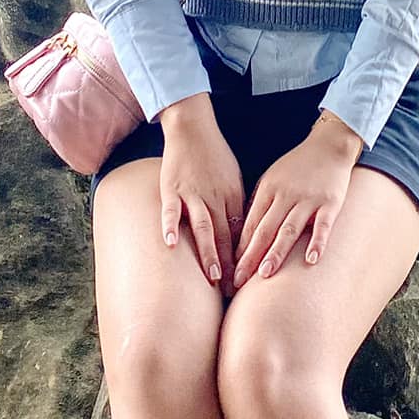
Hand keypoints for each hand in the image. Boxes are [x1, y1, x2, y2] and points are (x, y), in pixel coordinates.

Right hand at [159, 105, 246, 289]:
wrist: (193, 127)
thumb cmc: (215, 154)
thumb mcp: (234, 178)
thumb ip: (236, 205)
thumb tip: (241, 234)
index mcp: (233, 195)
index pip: (241, 233)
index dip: (244, 258)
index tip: (248, 281)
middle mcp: (215, 197)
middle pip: (225, 236)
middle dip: (230, 265)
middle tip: (233, 291)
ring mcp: (193, 193)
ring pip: (203, 227)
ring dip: (209, 253)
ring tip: (213, 277)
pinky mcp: (171, 188)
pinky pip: (172, 209)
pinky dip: (171, 226)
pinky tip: (171, 245)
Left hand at [232, 120, 360, 286]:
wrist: (329, 145)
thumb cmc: (298, 166)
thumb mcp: (272, 179)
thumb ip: (260, 203)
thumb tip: (244, 235)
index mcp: (268, 190)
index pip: (250, 224)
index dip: (239, 249)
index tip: (230, 270)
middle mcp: (286, 195)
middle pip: (264, 230)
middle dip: (250, 257)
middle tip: (238, 282)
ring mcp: (308, 199)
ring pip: (289, 229)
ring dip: (276, 253)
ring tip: (265, 275)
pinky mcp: (330, 202)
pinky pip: (323, 225)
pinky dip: (317, 242)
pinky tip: (311, 260)